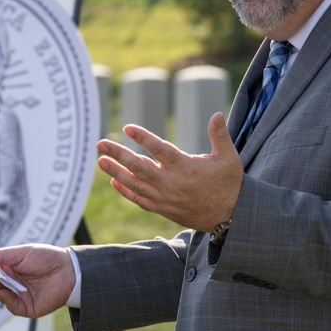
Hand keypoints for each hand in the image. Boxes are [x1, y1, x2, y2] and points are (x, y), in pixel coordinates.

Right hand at [0, 244, 75, 317]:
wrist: (70, 271)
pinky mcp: (27, 308)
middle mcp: (15, 283)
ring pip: (1, 295)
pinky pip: (12, 306)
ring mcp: (20, 296)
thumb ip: (2, 255)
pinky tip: (2, 291)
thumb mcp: (23, 253)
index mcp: (12, 269)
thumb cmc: (48, 258)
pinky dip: (6, 299)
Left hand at [95, 112, 242, 232]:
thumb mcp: (229, 158)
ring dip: (116, 172)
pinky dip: (126, 191)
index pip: (160, 150)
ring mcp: (165, 198)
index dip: (143, 138)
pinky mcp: (163, 209)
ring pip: (135, 184)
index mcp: (187, 167)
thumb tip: (217, 113)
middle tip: (100, 144)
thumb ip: (219, 135)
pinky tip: (114, 180)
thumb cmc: (229, 183)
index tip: (127, 128)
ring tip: (101, 161)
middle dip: (118, 154)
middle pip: (139, 167)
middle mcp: (172, 184)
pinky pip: (140, 200)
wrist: (230, 217)